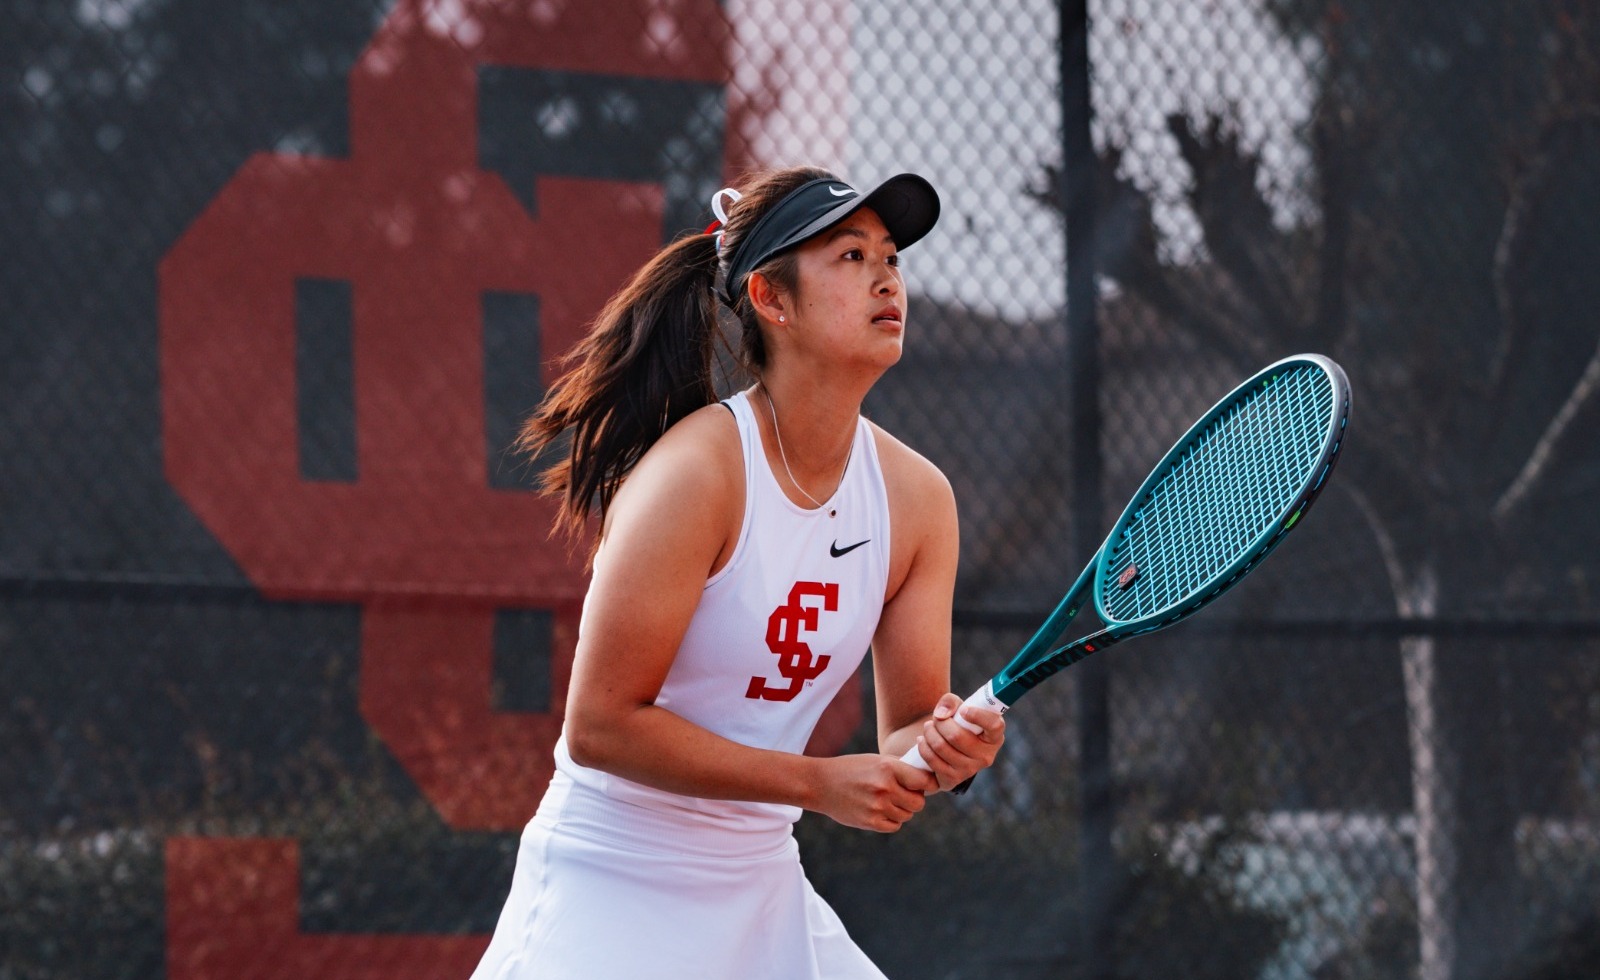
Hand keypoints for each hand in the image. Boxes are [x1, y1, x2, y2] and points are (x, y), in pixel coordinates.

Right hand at [813, 754, 937, 832]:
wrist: (820, 784)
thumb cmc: (852, 769)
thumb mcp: (876, 760)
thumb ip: (901, 769)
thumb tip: (928, 779)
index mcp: (888, 767)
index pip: (924, 781)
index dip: (929, 784)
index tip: (927, 785)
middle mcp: (885, 787)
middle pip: (919, 803)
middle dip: (915, 799)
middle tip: (904, 793)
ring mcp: (877, 807)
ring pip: (907, 815)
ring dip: (901, 810)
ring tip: (886, 800)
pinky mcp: (870, 822)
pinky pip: (894, 825)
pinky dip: (891, 820)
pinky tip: (879, 810)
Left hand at [914, 693, 1005, 791]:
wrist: (948, 749)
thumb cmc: (958, 724)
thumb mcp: (958, 708)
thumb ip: (951, 702)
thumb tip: (941, 715)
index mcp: (994, 737)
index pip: (994, 726)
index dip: (979, 716)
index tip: (964, 710)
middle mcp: (985, 756)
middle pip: (956, 736)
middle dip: (940, 723)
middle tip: (936, 718)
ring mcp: (969, 770)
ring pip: (941, 747)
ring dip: (929, 733)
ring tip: (928, 727)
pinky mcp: (952, 779)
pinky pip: (932, 761)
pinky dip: (923, 747)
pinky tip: (922, 740)